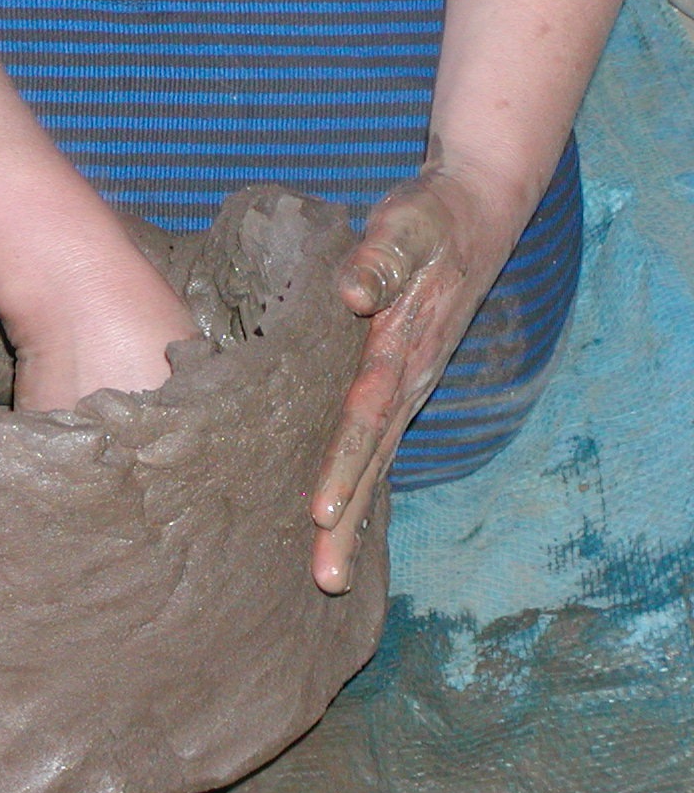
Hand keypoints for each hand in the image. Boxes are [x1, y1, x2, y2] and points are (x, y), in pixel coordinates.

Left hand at [309, 167, 523, 593]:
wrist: (470, 212)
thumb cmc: (427, 219)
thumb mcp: (405, 227)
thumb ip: (378, 259)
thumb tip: (350, 288)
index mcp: (400, 351)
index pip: (364, 418)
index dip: (343, 464)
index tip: (321, 512)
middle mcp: (404, 382)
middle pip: (369, 461)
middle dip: (348, 523)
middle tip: (326, 580)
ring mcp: (403, 389)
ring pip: (372, 463)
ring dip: (353, 520)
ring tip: (329, 577)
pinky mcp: (394, 384)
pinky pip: (372, 445)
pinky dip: (357, 487)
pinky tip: (338, 526)